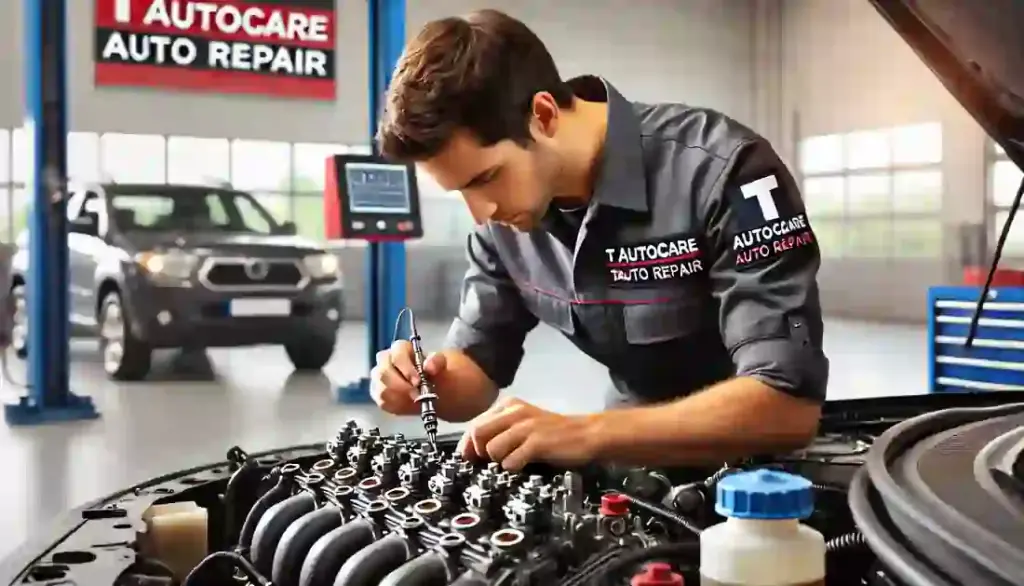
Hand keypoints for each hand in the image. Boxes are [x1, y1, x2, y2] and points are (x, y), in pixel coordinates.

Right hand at [370, 340, 446, 415]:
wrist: (430, 388)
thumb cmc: (432, 372)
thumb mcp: (440, 364)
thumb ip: (437, 361)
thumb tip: (429, 366)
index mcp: (400, 349)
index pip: (396, 353)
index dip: (406, 368)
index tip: (418, 381)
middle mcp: (385, 361)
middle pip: (383, 372)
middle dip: (401, 386)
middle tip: (417, 395)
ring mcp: (380, 378)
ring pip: (382, 388)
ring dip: (399, 397)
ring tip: (414, 400)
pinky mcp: (379, 393)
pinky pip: (382, 401)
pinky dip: (395, 405)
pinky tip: (407, 406)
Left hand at [456, 397, 600, 470]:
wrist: (586, 434)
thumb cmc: (553, 433)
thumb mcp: (524, 424)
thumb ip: (501, 430)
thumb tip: (473, 450)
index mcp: (509, 406)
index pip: (475, 424)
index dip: (468, 445)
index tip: (470, 460)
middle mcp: (515, 412)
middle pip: (477, 434)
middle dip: (478, 453)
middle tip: (488, 464)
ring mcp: (526, 427)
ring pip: (491, 449)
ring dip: (497, 461)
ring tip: (512, 462)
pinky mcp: (537, 442)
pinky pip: (511, 461)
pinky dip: (513, 468)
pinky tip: (523, 466)